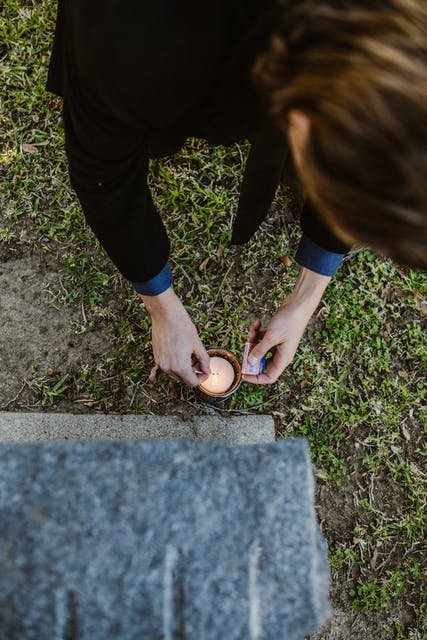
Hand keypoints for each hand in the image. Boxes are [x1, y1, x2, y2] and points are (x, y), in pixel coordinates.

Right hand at [141, 288, 210, 386]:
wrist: (166, 315)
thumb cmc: (182, 327)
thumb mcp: (198, 345)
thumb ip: (204, 361)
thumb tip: (207, 370)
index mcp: (180, 367)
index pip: (193, 383)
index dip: (202, 378)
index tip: (205, 371)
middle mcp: (168, 368)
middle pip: (184, 379)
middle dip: (193, 371)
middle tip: (198, 359)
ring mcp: (161, 363)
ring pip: (176, 372)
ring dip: (184, 367)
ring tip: (189, 352)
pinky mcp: (157, 357)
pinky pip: (169, 365)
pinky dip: (176, 362)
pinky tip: (180, 349)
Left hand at [243, 267, 330, 384]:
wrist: (298, 304)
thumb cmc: (289, 321)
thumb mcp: (271, 337)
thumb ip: (260, 350)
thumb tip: (250, 362)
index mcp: (283, 359)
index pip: (269, 376)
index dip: (255, 378)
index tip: (244, 374)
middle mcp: (281, 354)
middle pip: (261, 363)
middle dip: (251, 355)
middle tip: (246, 346)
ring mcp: (277, 344)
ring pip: (260, 349)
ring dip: (253, 340)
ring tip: (253, 328)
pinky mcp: (275, 335)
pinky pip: (261, 339)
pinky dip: (257, 332)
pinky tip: (257, 322)